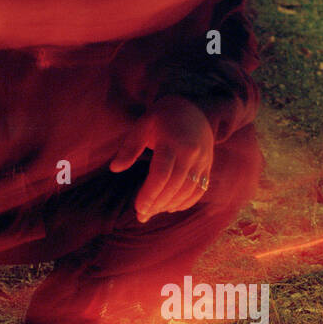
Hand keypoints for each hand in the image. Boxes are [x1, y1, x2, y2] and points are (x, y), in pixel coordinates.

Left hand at [108, 96, 213, 222]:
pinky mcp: (208, 167)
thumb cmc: (163, 118)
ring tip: (154, 211)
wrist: (195, 109)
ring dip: (170, 205)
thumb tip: (115, 169)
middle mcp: (190, 153)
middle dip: (157, 204)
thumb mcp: (143, 126)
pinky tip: (171, 207)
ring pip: (187, 191)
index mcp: (171, 142)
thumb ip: (129, 148)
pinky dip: (186, 203)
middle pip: (174, 186)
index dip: (150, 194)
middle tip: (142, 215)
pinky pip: (199, 190)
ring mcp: (202, 161)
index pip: (161, 174)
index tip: (139, 207)